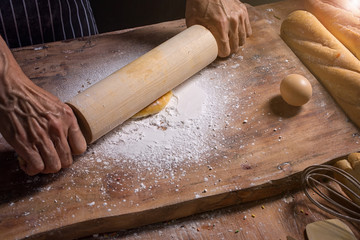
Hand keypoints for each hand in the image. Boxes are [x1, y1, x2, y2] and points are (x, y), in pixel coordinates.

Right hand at [0, 37, 86, 175]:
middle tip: (48, 158)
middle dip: (58, 163)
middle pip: (67, 161)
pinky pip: (36, 166)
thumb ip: (65, 122)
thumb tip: (68, 139)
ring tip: (38, 161)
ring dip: (46, 168)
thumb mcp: (57, 106)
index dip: (71, 153)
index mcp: (68, 118)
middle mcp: (57, 128)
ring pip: (53, 166)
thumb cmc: (31, 97)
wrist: (10, 90)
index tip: (63, 151)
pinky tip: (27, 162)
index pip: (81, 148)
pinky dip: (32, 169)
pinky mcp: (24, 143)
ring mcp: (41, 136)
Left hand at [185, 0, 251, 57]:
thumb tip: (195, 43)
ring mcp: (239, 16)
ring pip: (243, 38)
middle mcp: (232, 22)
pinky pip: (248, 28)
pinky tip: (238, 34)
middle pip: (236, 45)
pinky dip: (243, 33)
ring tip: (232, 43)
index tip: (220, 54)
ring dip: (238, 43)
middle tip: (225, 50)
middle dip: (230, 50)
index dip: (222, 54)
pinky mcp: (243, 11)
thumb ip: (196, 33)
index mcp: (220, 26)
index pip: (226, 49)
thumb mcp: (192, 19)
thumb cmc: (199, 2)